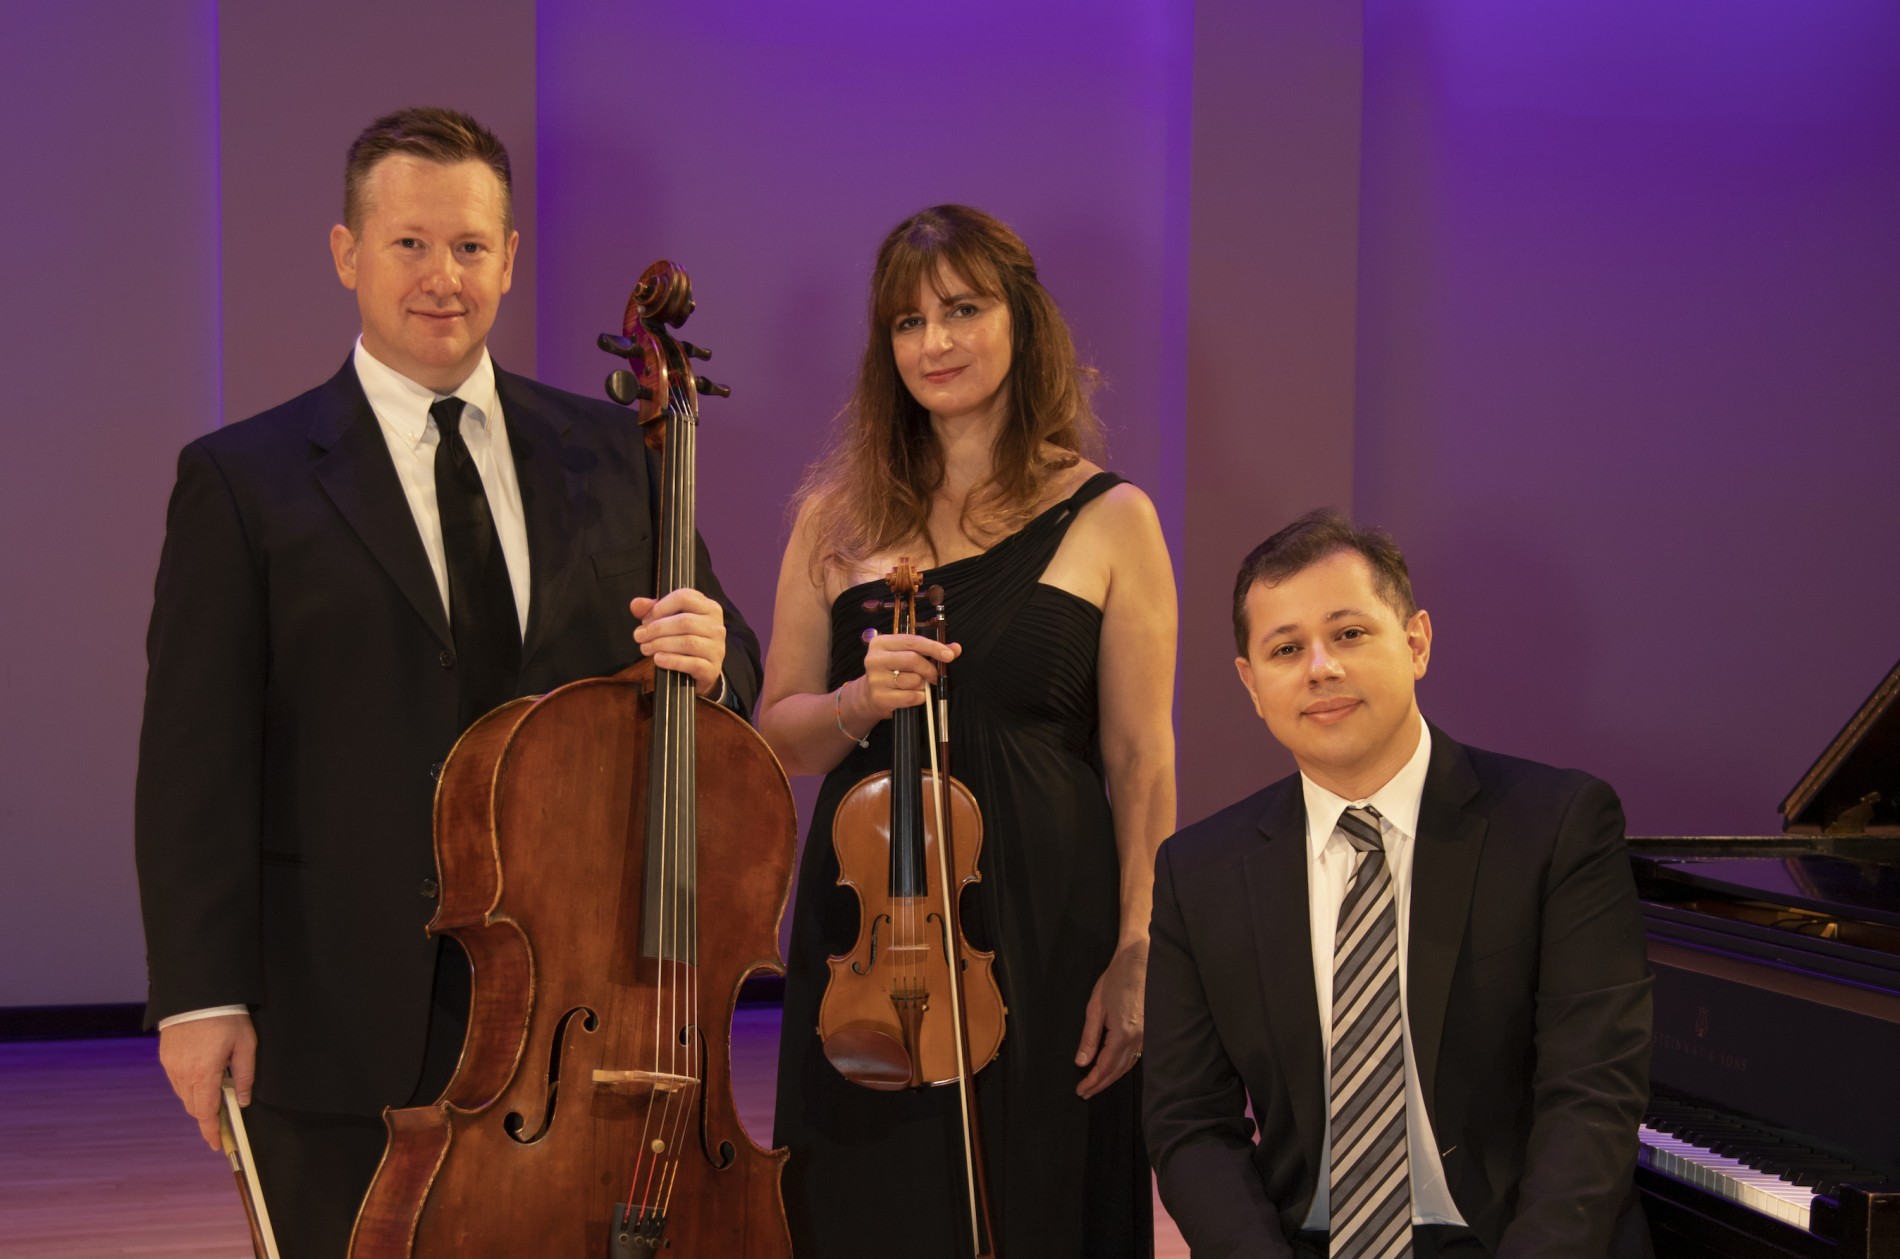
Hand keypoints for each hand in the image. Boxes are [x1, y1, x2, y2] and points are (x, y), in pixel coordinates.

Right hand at [158, 1012, 256, 1150]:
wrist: (197, 993)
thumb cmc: (226, 1017)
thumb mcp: (245, 1044)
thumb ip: (245, 1075)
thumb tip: (243, 1101)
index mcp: (204, 1074)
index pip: (206, 1113)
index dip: (211, 1131)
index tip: (217, 1144)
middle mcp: (183, 1074)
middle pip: (194, 1107)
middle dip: (207, 1117)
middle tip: (222, 1122)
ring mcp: (171, 1066)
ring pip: (184, 1095)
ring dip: (198, 1101)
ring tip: (215, 1097)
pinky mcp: (166, 1057)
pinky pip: (177, 1081)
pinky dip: (189, 1086)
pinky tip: (202, 1079)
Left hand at [631, 588, 726, 696]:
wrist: (702, 669)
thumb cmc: (684, 638)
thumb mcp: (670, 620)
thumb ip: (652, 610)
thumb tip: (636, 604)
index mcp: (709, 607)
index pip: (685, 597)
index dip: (661, 607)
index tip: (646, 619)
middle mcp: (717, 626)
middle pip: (685, 621)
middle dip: (657, 629)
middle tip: (639, 636)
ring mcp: (717, 648)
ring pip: (688, 642)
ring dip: (661, 645)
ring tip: (645, 648)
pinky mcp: (712, 668)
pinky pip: (692, 663)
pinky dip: (672, 661)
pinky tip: (658, 659)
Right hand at [856, 633, 960, 720]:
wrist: (869, 696)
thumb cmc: (893, 672)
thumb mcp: (907, 656)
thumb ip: (931, 651)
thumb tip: (956, 648)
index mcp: (881, 642)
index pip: (912, 641)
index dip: (933, 647)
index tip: (949, 655)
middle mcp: (875, 659)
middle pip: (913, 659)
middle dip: (930, 669)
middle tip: (935, 676)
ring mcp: (875, 679)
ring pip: (913, 680)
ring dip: (922, 685)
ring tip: (917, 686)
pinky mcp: (879, 697)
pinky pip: (911, 697)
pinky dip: (919, 697)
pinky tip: (915, 695)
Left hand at [1074, 940, 1145, 1097]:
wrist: (1139, 961)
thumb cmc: (1116, 980)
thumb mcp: (1095, 1007)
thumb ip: (1089, 1038)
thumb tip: (1081, 1062)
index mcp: (1123, 1033)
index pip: (1105, 1067)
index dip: (1092, 1081)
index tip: (1081, 1090)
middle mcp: (1138, 1039)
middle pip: (1118, 1071)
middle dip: (1100, 1084)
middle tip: (1085, 1093)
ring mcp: (1147, 1036)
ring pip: (1128, 1065)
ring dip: (1112, 1078)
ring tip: (1096, 1085)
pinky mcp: (1150, 1031)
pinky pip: (1136, 1056)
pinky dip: (1123, 1066)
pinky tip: (1114, 1068)